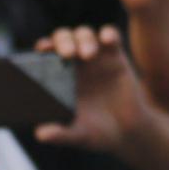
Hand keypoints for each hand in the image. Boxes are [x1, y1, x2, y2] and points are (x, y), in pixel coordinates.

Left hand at [32, 25, 146, 154]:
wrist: (128, 133)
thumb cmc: (97, 134)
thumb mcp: (78, 135)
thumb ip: (60, 134)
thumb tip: (40, 134)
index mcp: (61, 79)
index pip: (47, 55)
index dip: (43, 47)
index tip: (42, 50)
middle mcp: (76, 65)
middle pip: (64, 38)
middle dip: (63, 40)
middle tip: (67, 54)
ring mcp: (96, 59)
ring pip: (84, 34)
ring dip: (83, 38)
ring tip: (88, 55)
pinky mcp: (116, 57)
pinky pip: (111, 36)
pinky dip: (108, 33)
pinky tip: (107, 40)